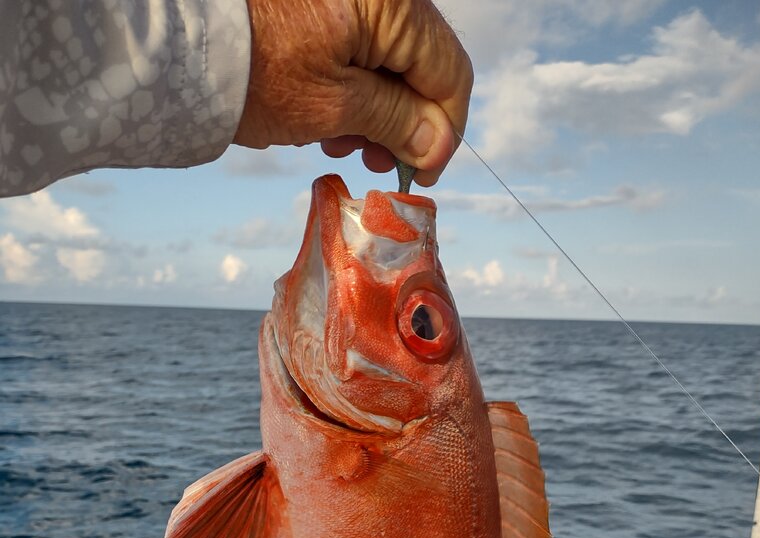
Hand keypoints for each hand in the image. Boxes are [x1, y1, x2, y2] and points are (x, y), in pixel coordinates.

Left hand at [233, 0, 472, 185]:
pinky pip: (360, 49)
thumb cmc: (256, 74)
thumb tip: (438, 145)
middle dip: (405, 122)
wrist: (184, 44)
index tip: (422, 173)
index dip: (444, 131)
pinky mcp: (326, 6)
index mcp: (393, 4)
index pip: (450, 72)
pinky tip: (328, 119)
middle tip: (376, 163)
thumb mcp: (336, 108)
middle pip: (422, 66)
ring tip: (342, 142)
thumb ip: (398, 123)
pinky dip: (353, 89)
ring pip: (391, 62)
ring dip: (378, 111)